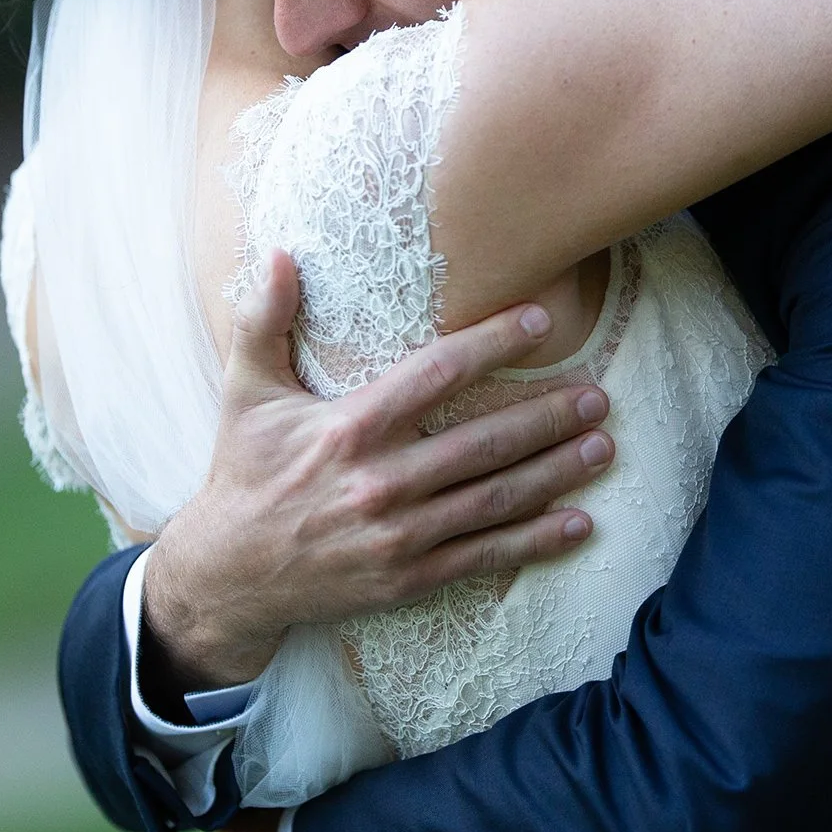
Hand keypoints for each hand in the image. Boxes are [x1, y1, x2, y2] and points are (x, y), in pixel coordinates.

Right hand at [143, 251, 612, 690]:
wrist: (229, 574)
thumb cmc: (243, 472)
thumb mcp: (244, 392)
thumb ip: (263, 321)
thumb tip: (281, 253)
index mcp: (348, 428)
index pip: (435, 374)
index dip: (491, 344)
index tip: (538, 322)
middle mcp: (379, 481)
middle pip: (483, 441)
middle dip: (547, 417)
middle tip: (597, 396)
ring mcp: (398, 534)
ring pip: (494, 498)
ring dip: (555, 473)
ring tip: (602, 447)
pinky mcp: (407, 577)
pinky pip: (484, 556)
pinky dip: (536, 541)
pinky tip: (579, 524)